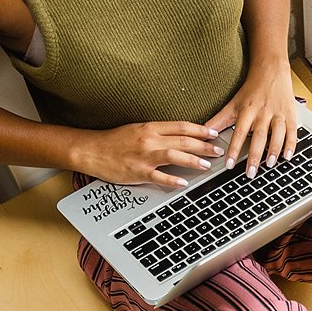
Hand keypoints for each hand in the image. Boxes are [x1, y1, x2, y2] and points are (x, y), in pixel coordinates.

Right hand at [74, 120, 224, 187]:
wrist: (92, 150)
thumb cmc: (115, 142)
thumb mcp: (138, 130)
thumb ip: (158, 133)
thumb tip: (178, 137)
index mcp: (151, 127)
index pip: (181, 127)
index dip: (200, 130)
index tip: (214, 133)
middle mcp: (150, 139)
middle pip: (183, 141)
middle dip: (203, 145)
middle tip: (219, 150)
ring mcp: (144, 156)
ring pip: (174, 156)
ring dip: (193, 160)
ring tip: (207, 165)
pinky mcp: (138, 172)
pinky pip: (159, 177)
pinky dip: (172, 180)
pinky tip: (184, 183)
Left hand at [206, 61, 297, 178]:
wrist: (272, 69)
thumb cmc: (252, 90)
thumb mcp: (233, 104)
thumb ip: (219, 120)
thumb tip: (204, 132)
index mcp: (247, 110)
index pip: (239, 132)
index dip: (233, 149)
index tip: (229, 165)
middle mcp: (263, 113)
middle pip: (258, 136)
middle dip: (254, 156)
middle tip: (250, 173)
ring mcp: (278, 113)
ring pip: (277, 133)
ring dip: (273, 150)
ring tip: (269, 164)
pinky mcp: (290, 114)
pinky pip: (292, 131)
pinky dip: (291, 144)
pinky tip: (287, 156)